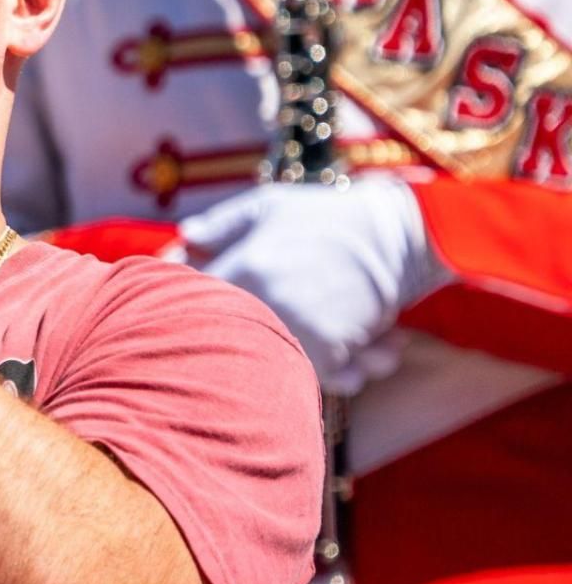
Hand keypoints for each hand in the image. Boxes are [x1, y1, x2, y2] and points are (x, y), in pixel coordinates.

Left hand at [178, 176, 449, 393]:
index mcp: (247, 267)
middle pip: (227, 339)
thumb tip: (184, 237)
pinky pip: (317, 378)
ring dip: (290, 351)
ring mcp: (300, 332)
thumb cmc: (328, 217)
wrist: (400, 235)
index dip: (189, 295)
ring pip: (273, 362)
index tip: (201, 292)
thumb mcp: (271, 206)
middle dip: (238, 330)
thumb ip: (222, 224)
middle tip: (277, 314)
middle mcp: (269, 304)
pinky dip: (334, 371)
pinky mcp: (333, 354)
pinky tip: (353, 349)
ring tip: (320, 326)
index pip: (193, 296)